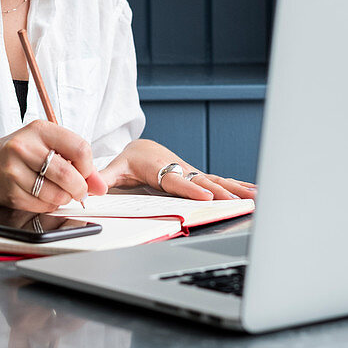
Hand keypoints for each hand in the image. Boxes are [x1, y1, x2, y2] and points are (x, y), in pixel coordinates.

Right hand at [0, 120, 107, 211]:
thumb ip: (73, 160)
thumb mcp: (42, 147)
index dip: (89, 167)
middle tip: (78, 191)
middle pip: (70, 174)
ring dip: (63, 199)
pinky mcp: (10, 191)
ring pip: (57, 194)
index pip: (80, 148)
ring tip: (56, 192)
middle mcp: (25, 146)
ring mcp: (15, 169)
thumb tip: (101, 185)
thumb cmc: (14, 156)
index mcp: (39, 129)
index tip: (85, 173)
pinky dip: (48, 206)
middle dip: (80, 189)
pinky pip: (42, 206)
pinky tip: (40, 197)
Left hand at [98, 139, 255, 200]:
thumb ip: (105, 177)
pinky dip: (237, 185)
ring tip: (254, 196)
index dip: (190, 189)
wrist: (143, 148)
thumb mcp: (116, 167)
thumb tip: (93, 189)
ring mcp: (191, 174)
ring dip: (234, 188)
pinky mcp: (197, 177)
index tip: (205, 197)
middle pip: (201, 183)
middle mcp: (179, 170)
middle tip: (235, 200)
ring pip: (214, 181)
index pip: (176, 181)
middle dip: (219, 192)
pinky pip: (218, 182)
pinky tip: (253, 191)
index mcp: (160, 169)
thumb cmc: (130, 160)